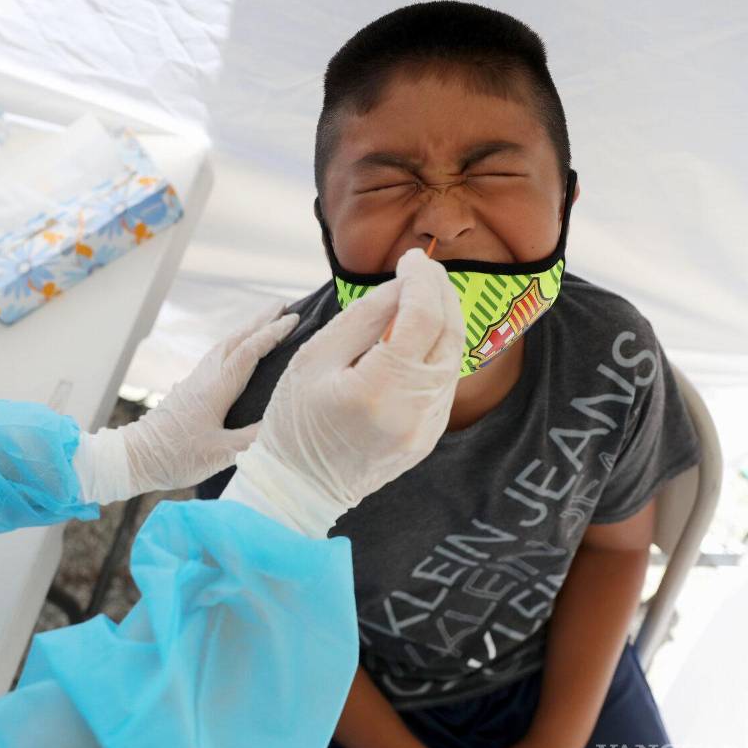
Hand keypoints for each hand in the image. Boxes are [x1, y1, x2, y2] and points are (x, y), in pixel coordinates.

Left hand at [73, 305, 297, 503]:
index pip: (249, 352)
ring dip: (246, 331)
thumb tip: (281, 423)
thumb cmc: (176, 457)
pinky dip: (234, 345)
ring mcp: (195, 380)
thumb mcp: (220, 453)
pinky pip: (216, 356)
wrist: (136, 458)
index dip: (273, 334)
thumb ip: (253, 438)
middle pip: (236, 339)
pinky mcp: (189, 389)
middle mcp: (205, 377)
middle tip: (283, 306)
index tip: (294, 319)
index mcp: (216, 388)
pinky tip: (237, 352)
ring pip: (224, 345)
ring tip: (265, 322)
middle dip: (261, 321)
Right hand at [221, 247, 463, 536]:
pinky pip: (444, 383)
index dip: (421, 279)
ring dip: (443, 320)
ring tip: (421, 295)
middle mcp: (414, 410)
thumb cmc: (294, 421)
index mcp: (379, 389)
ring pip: (453, 358)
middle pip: (449, 334)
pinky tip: (418, 336)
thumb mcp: (314, 358)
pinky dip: (437, 350)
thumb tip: (400, 286)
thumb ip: (362, 318)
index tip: (408, 258)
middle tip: (421, 269)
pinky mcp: (429, 437)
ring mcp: (427, 428)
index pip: (421, 317)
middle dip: (440, 293)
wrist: (299, 489)